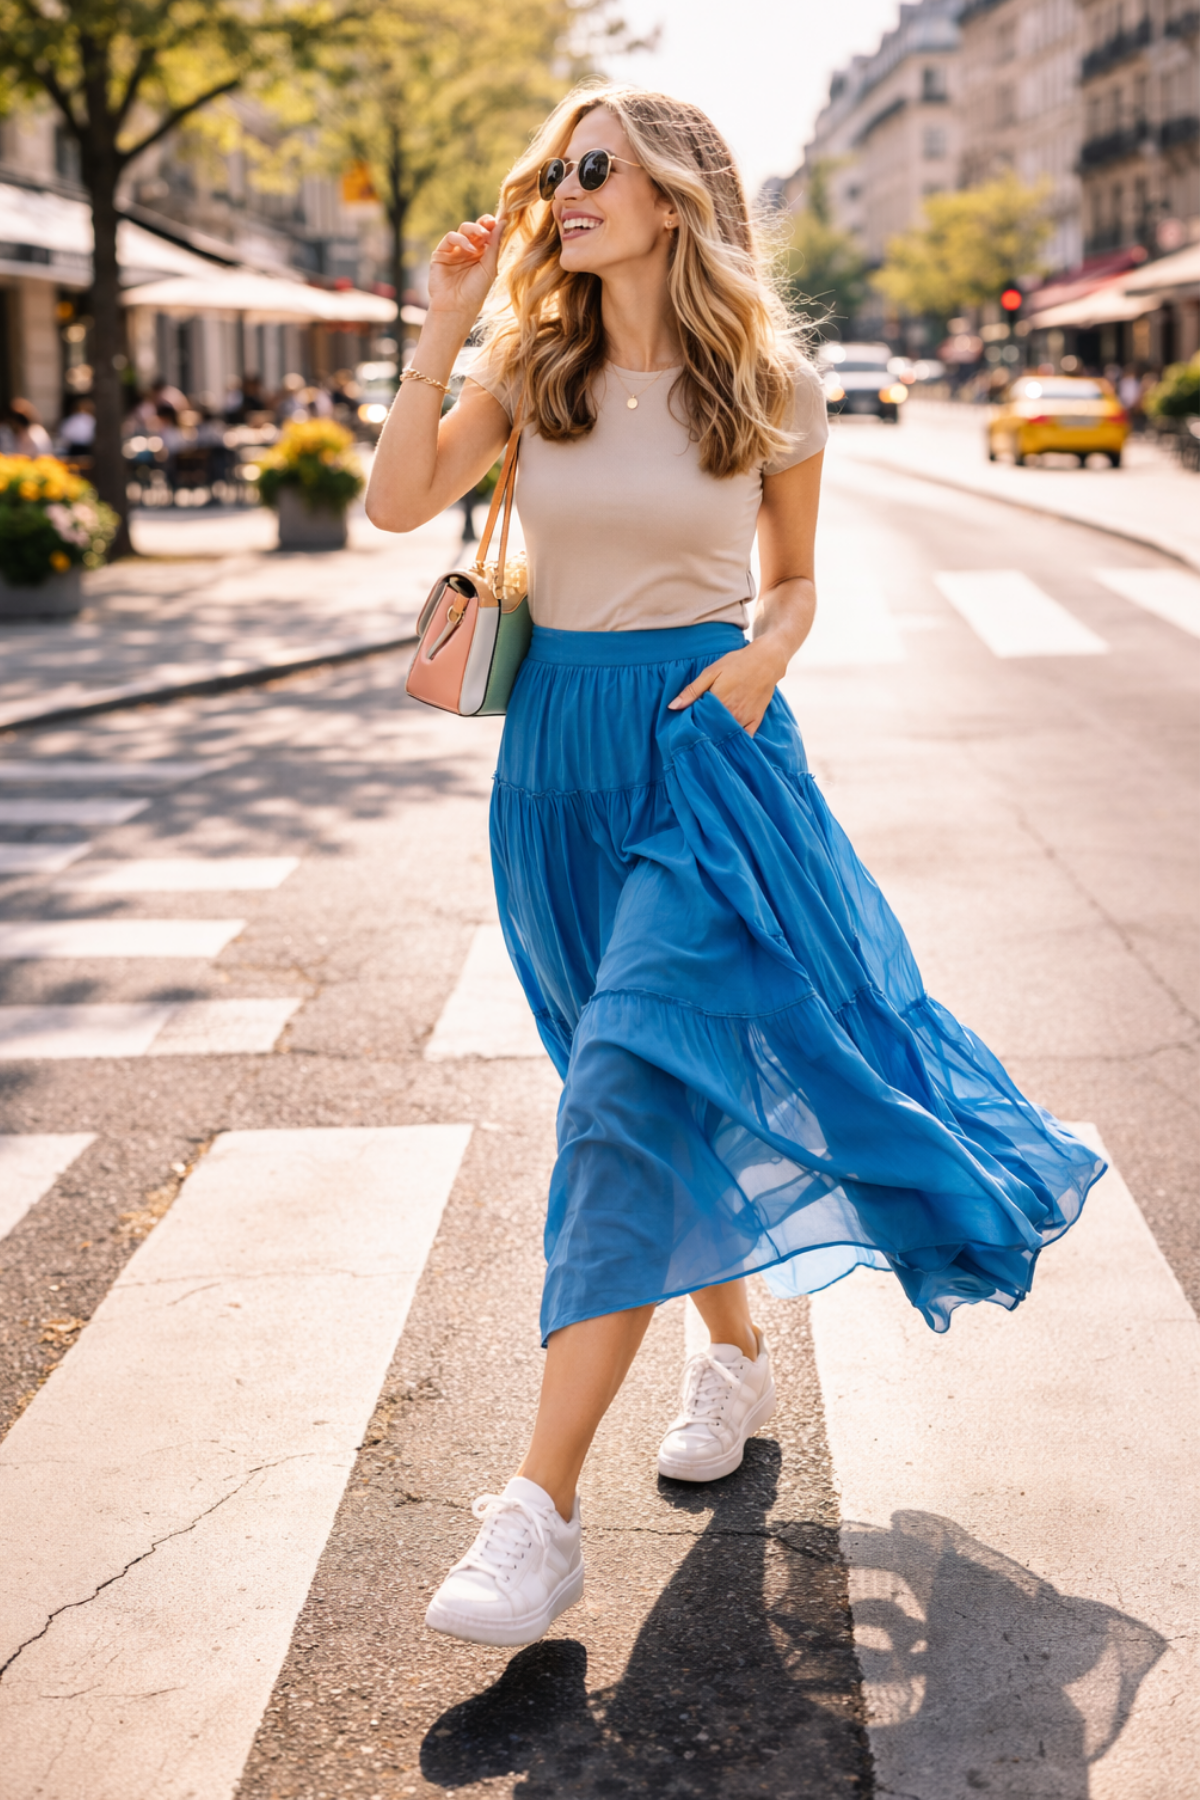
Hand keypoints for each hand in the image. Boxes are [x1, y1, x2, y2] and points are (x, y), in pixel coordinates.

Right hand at [427, 213, 505, 322]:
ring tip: (482, 236)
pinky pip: (450, 238)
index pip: (487, 234)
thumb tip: (503, 221)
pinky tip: (469, 248)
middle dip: (483, 224)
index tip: (498, 221)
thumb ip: (495, 245)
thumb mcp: (489, 268)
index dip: (492, 225)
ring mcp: (454, 251)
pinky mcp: (441, 253)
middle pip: (476, 229)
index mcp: (482, 254)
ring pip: (463, 229)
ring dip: (474, 229)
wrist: (457, 308)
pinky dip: (460, 239)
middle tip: (490, 223)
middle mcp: (468, 251)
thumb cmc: (475, 292)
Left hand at [667, 639, 788, 735]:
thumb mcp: (711, 672)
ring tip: (708, 735)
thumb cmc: (737, 664)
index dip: (689, 725)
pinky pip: (744, 738)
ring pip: (726, 736)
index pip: (697, 723)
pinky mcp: (755, 721)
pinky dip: (735, 740)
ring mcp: (744, 719)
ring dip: (716, 737)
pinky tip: (727, 740)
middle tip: (694, 731)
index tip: (683, 726)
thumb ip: (692, 691)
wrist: (767, 661)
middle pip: (710, 732)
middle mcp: (731, 714)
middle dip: (702, 732)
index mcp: (716, 703)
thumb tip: (672, 707)